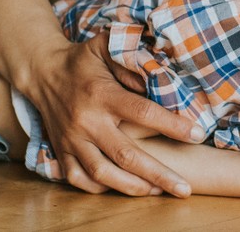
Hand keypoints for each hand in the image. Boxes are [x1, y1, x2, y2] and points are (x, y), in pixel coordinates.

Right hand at [22, 35, 202, 197]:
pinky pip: (79, 179)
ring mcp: (72, 140)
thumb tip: (160, 77)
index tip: (197, 134)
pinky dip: (101, 188)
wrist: (42, 72)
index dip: (172, 125)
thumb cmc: (83, 60)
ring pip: (103, 173)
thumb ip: (133, 59)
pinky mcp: (61, 152)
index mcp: (102, 94)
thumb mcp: (106, 47)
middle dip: (158, 174)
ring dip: (133, 187)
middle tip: (184, 189)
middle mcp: (86, 121)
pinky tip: (124, 188)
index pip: (142, 112)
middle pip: (126, 154)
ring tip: (159, 192)